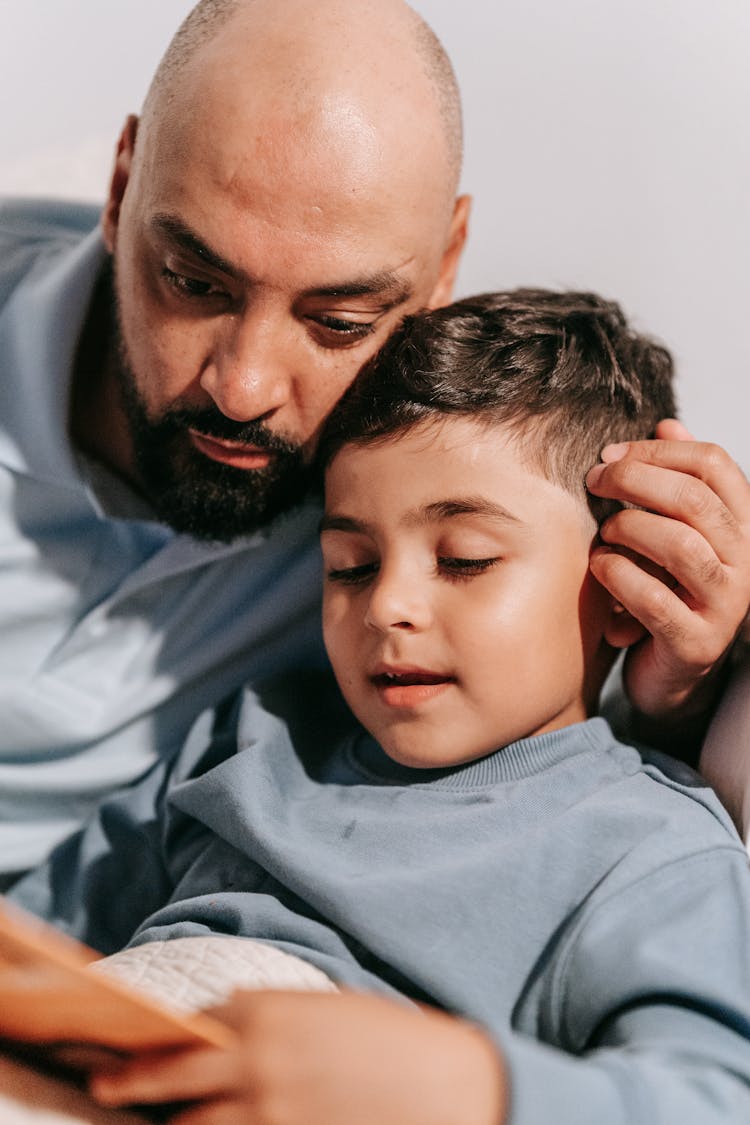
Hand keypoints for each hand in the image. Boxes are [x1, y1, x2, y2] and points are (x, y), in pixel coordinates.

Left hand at [89, 989, 506, 1124]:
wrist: (451, 1088)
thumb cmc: (397, 1042)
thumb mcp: (330, 1011)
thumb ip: (277, 1017)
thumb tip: (233, 1024)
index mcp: (270, 1011)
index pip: (197, 1020)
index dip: (168, 1032)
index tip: (146, 1040)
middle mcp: (256, 1059)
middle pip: (173, 1072)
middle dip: (133, 1079)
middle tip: (107, 1084)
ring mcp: (266, 1112)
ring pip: (192, 1122)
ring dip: (174, 1121)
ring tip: (158, 1120)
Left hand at [586, 420, 749, 736]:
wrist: (667, 674)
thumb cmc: (664, 591)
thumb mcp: (672, 532)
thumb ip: (675, 483)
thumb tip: (667, 424)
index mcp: (742, 525)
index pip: (715, 464)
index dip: (658, 451)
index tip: (611, 454)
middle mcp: (745, 562)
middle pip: (694, 499)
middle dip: (635, 480)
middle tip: (594, 481)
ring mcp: (726, 605)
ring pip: (680, 545)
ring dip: (629, 529)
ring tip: (604, 534)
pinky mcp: (696, 643)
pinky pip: (655, 600)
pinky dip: (618, 577)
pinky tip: (600, 569)